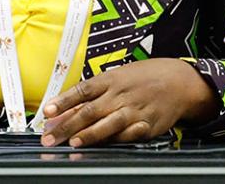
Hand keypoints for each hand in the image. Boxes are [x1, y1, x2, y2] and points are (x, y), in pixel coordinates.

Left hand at [42, 58, 218, 146]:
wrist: (177, 80)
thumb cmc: (142, 78)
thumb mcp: (117, 78)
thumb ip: (93, 95)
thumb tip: (64, 110)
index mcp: (109, 80)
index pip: (81, 90)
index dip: (63, 101)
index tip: (47, 112)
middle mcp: (120, 94)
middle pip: (89, 110)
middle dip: (68, 125)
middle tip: (50, 136)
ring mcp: (134, 110)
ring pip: (108, 123)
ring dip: (90, 134)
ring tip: (74, 143)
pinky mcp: (147, 125)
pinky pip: (130, 135)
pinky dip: (118, 140)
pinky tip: (106, 147)